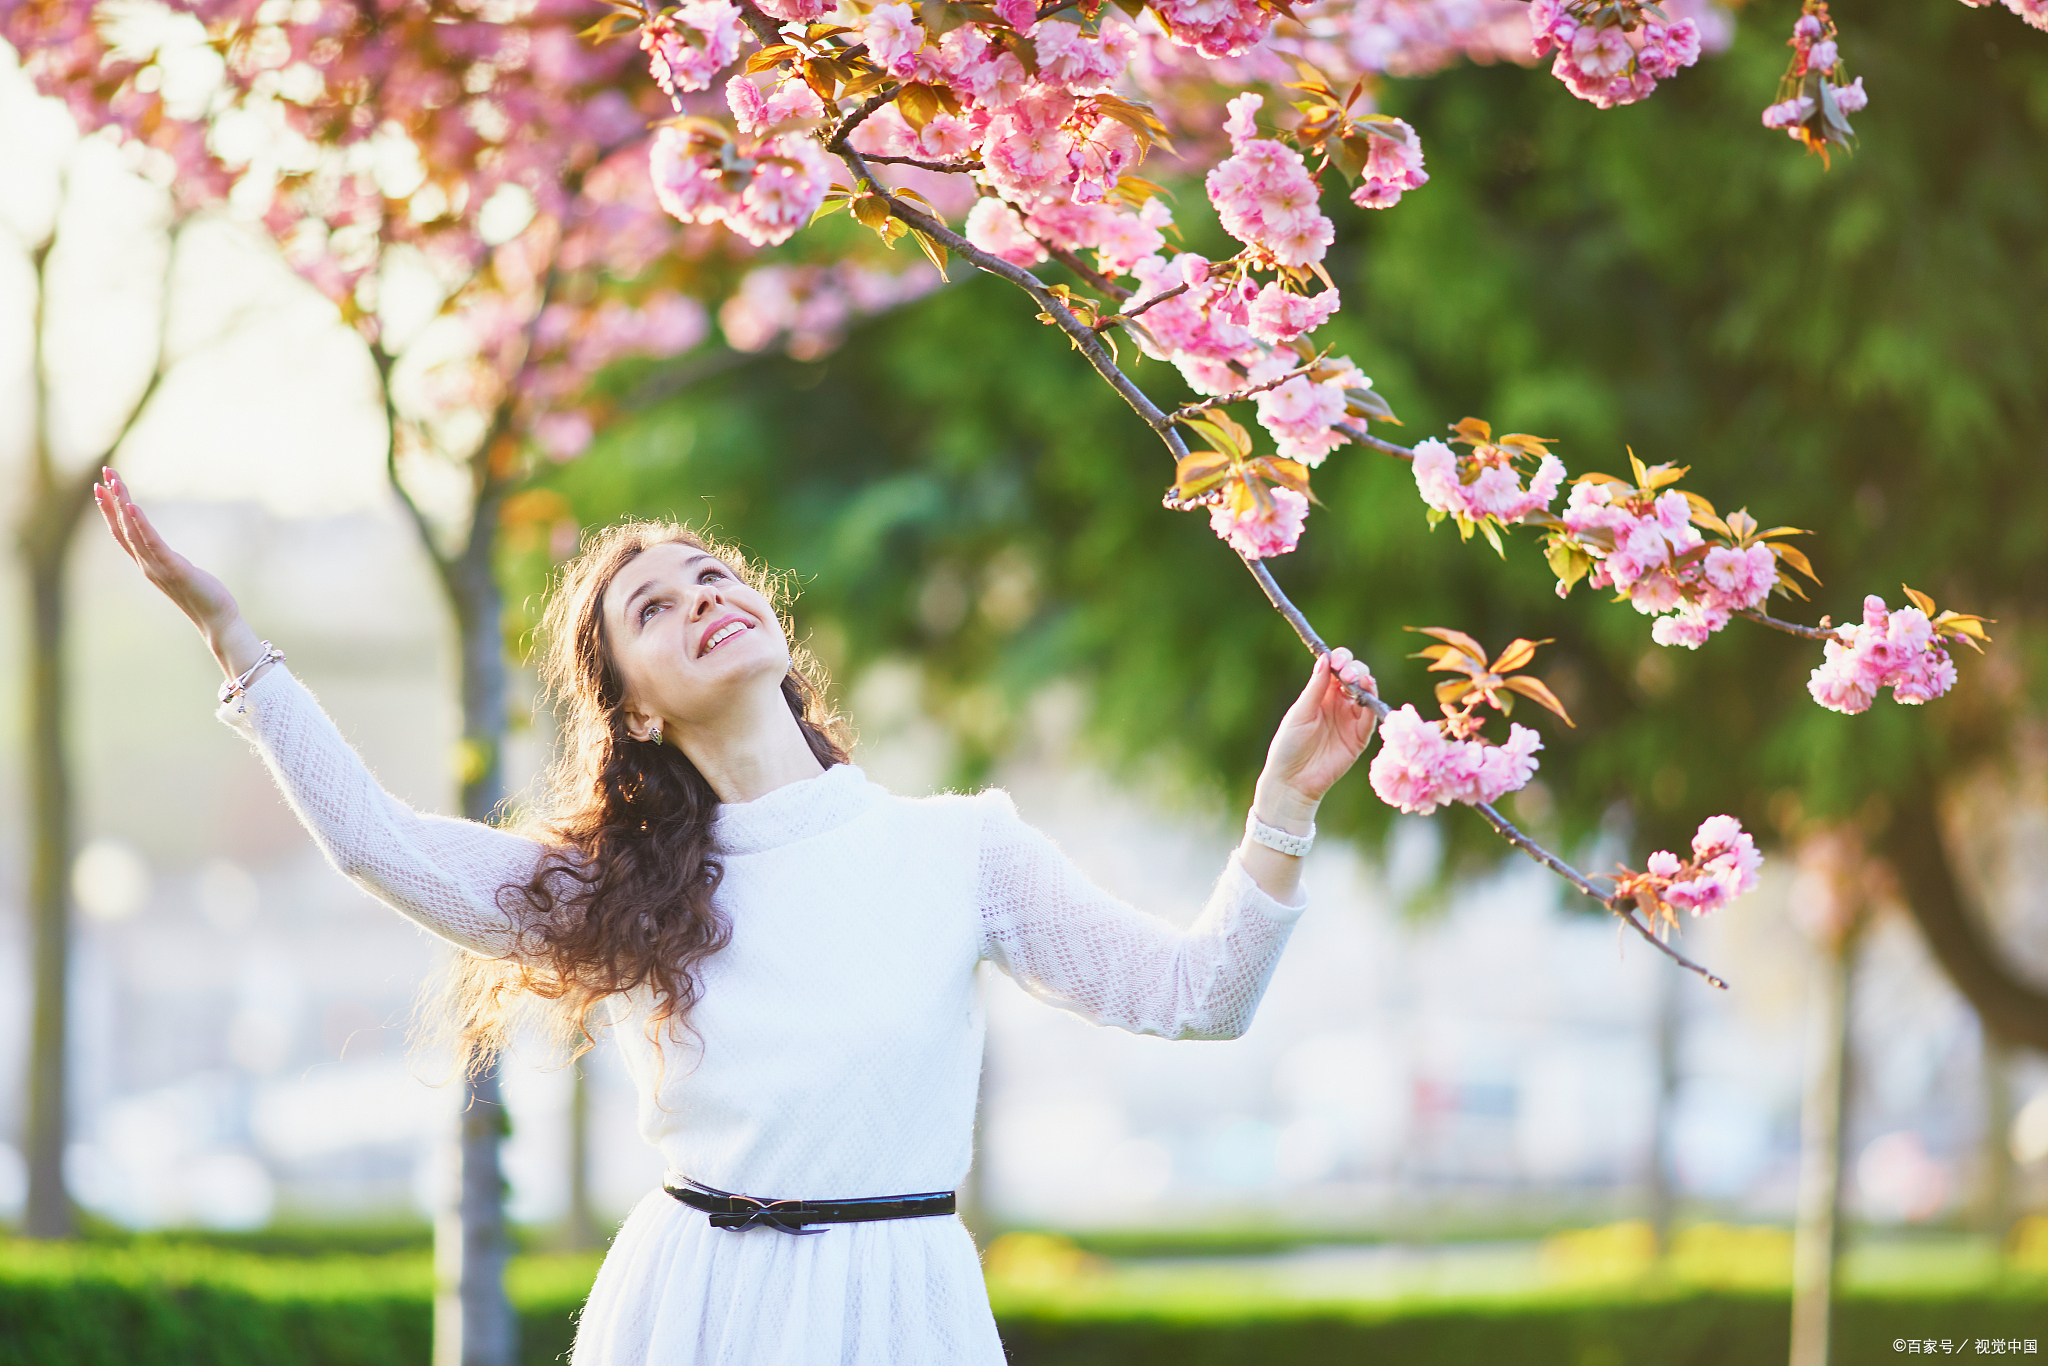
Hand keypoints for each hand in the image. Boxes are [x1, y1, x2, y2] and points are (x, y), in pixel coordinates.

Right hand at [96, 468, 265, 676]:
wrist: (217, 621)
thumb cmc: (203, 596)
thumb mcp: (180, 572)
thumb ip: (168, 560)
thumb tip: (166, 551)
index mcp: (147, 564)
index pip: (122, 533)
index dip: (109, 511)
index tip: (101, 488)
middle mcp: (146, 565)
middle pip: (122, 528)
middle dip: (112, 500)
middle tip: (105, 473)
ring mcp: (157, 568)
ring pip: (133, 532)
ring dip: (123, 505)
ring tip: (115, 482)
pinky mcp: (174, 569)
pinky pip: (153, 544)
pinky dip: (141, 525)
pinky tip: (132, 507)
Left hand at [1254, 647, 1378, 827]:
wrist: (1292, 780)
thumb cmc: (1288, 745)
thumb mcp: (1300, 713)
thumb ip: (1315, 688)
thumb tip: (1324, 658)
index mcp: (1320, 694)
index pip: (1336, 668)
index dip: (1340, 659)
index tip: (1337, 660)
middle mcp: (1338, 703)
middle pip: (1355, 677)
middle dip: (1355, 669)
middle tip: (1347, 673)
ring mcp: (1350, 719)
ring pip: (1366, 694)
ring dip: (1366, 682)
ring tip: (1360, 679)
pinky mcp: (1359, 737)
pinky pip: (1370, 718)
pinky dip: (1372, 705)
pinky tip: (1368, 695)